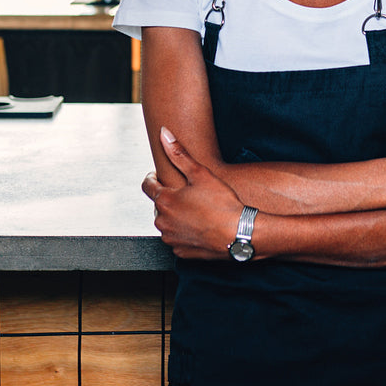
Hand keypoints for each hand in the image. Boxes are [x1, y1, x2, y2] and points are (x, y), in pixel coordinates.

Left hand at [141, 127, 246, 258]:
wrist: (238, 234)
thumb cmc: (221, 204)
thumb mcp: (200, 173)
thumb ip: (179, 153)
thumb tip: (164, 134)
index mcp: (165, 200)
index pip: (147, 186)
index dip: (152, 177)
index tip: (158, 175)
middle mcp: (163, 221)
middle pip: (159, 205)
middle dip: (169, 197)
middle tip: (187, 193)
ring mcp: (171, 238)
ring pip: (167, 222)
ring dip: (176, 215)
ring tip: (196, 210)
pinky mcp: (181, 251)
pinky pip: (177, 238)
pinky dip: (184, 232)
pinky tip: (199, 226)